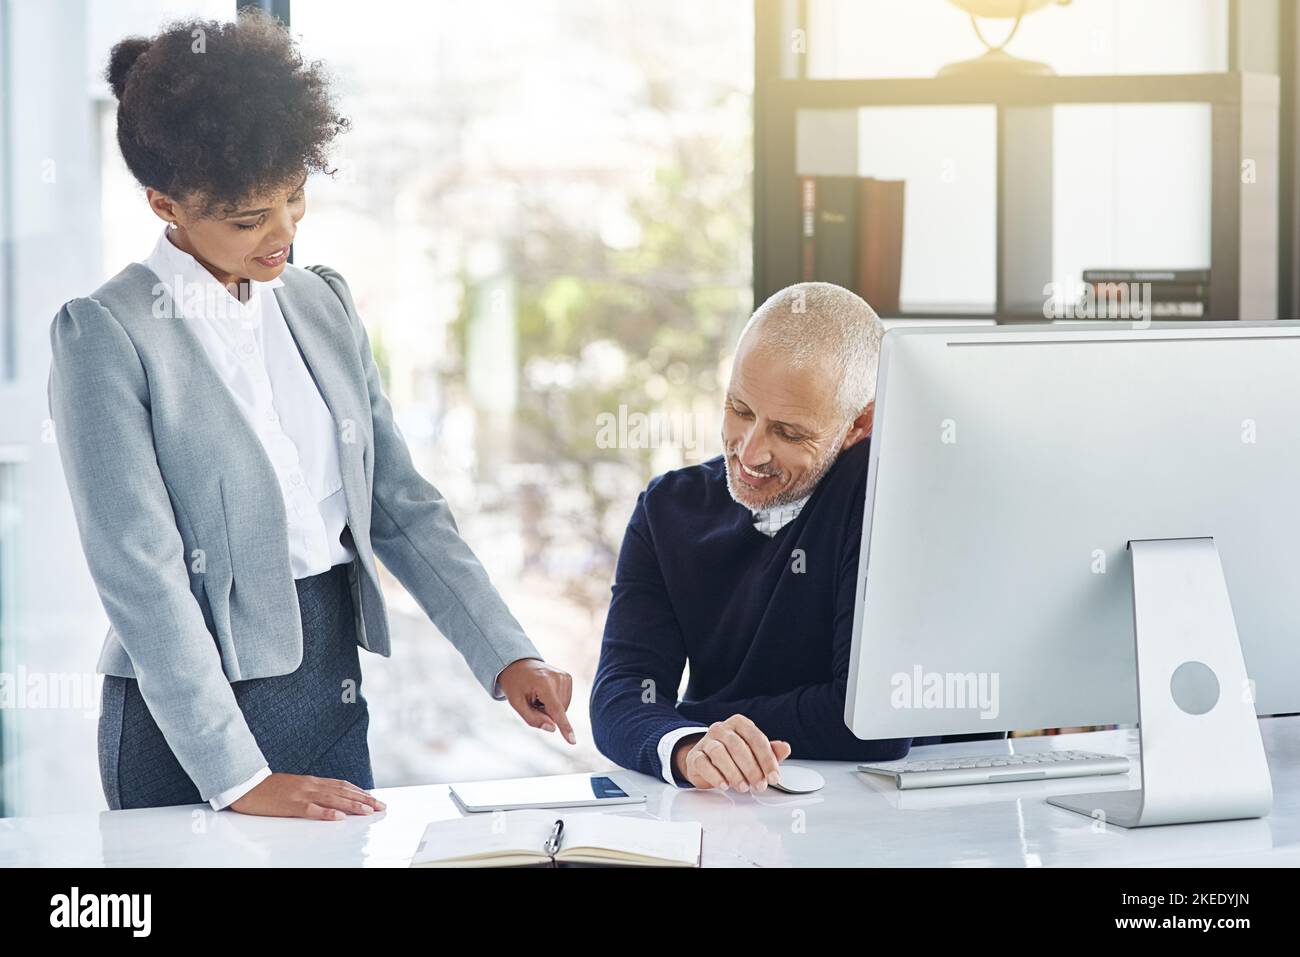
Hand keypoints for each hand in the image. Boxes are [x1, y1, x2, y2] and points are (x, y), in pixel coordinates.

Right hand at [229, 772, 385, 819]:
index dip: (360, 792)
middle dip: (363, 799)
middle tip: (381, 807)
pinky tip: (339, 818)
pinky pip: (311, 809)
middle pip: (343, 792)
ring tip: (368, 811)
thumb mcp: (294, 786)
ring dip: (352, 805)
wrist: (245, 785)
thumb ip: (311, 791)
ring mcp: (301, 794)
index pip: (342, 785)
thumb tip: (329, 798)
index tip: (374, 799)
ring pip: (332, 799)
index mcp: (312, 781)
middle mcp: (311, 785)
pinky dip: (326, 814)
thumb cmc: (268, 789)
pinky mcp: (290, 805)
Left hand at [498, 658, 575, 744]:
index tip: (573, 741)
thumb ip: (533, 718)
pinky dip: (555, 702)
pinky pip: (565, 701)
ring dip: (550, 707)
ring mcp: (564, 676)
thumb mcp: (516, 703)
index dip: (564, 727)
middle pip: (558, 711)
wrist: (518, 664)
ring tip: (538, 695)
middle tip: (532, 700)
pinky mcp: (568, 677)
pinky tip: (545, 692)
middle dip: (546, 712)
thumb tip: (553, 728)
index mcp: (543, 683)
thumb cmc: (516, 685)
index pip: (556, 709)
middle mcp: (557, 677)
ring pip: (563, 708)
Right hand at [673, 714, 791, 791]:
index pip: (756, 738)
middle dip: (751, 768)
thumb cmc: (732, 755)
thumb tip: (785, 748)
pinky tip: (724, 785)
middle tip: (759, 785)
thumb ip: (770, 751)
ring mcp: (706, 741)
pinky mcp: (695, 756)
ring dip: (734, 773)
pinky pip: (703, 763)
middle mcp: (721, 729)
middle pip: (737, 745)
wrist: (705, 761)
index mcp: (739, 724)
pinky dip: (715, 776)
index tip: (773, 776)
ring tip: (743, 787)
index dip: (767, 759)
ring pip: (719, 752)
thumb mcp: (754, 753)